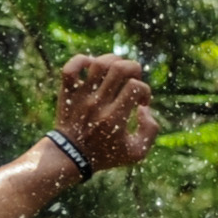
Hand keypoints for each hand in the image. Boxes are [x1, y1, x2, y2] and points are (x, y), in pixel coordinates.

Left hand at [53, 54, 158, 168]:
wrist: (70, 156)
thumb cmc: (106, 155)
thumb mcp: (137, 153)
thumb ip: (150, 130)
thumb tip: (144, 108)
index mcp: (115, 117)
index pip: (136, 87)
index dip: (145, 91)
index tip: (141, 104)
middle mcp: (97, 103)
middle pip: (120, 68)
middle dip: (134, 69)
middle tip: (133, 81)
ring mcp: (81, 96)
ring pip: (99, 63)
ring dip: (114, 61)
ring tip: (118, 71)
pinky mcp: (67, 92)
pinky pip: (71, 67)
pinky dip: (83, 61)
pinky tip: (93, 68)